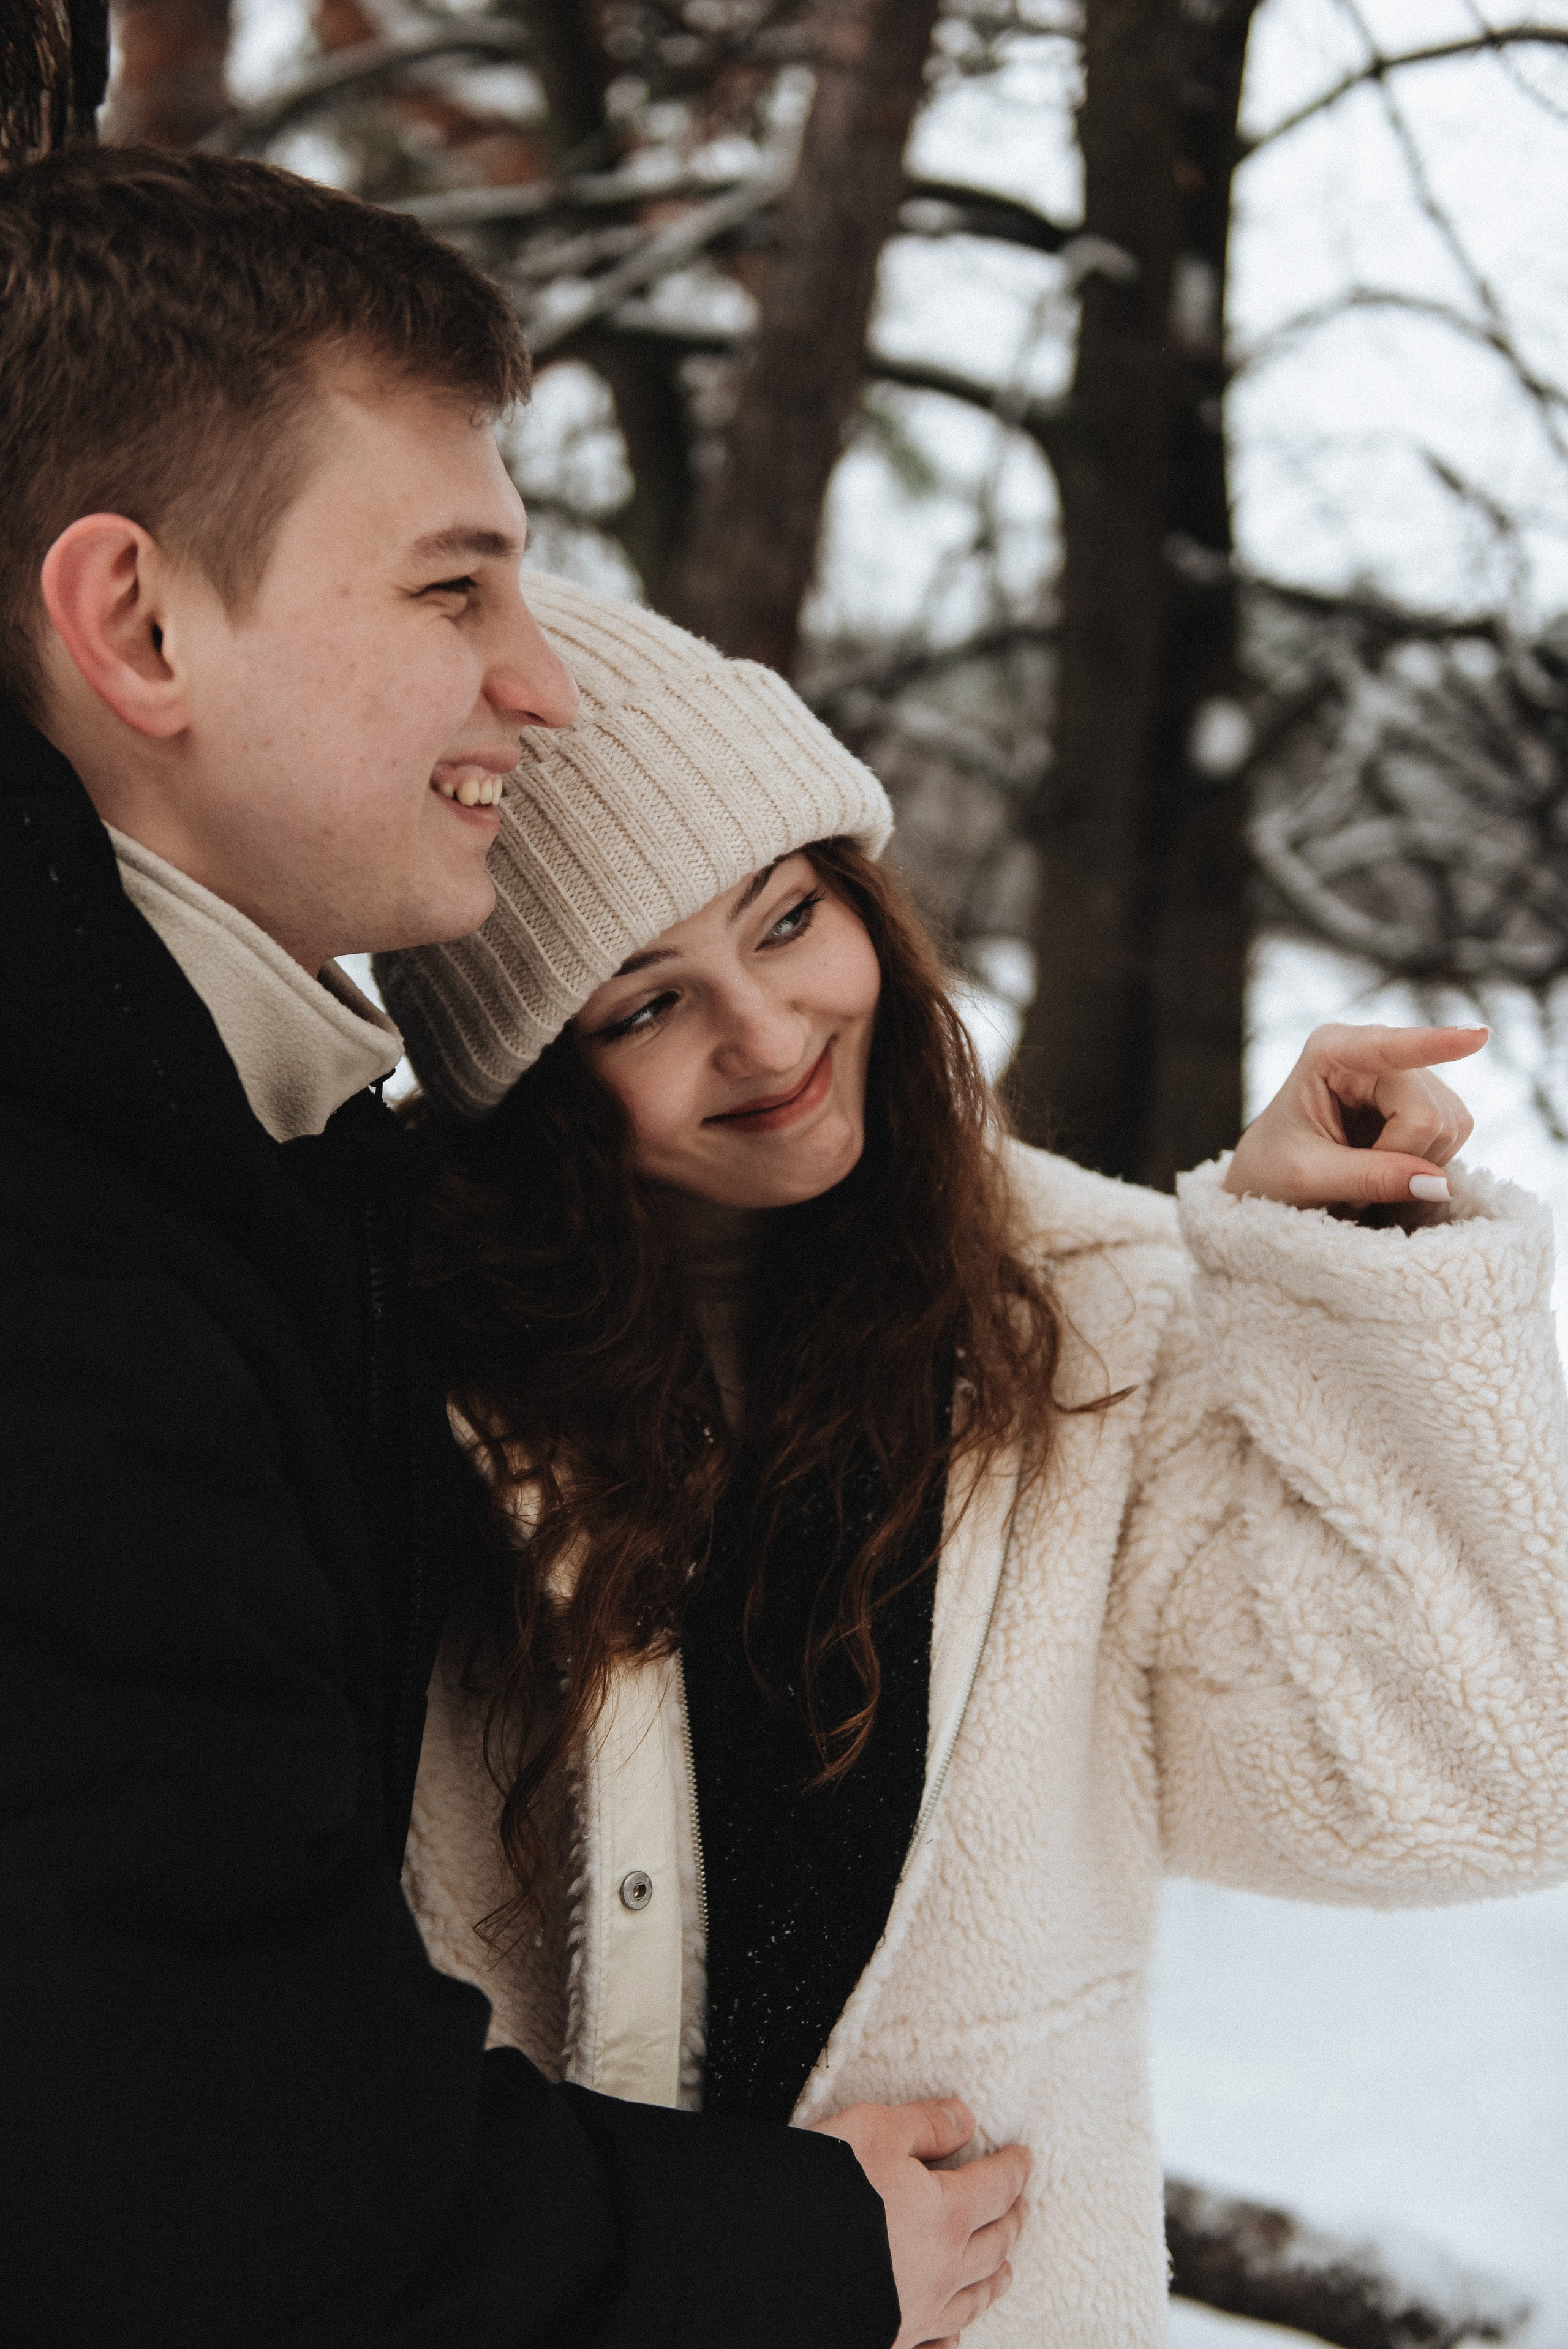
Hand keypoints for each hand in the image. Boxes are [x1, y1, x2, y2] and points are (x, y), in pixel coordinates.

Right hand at [808, 2097, 1029, 2346]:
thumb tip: (965, 2120)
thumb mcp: (872, 2131)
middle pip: (994, 2243)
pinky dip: (954, 2337)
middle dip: (1011, 2220)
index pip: (995, 2187)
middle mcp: (943, 2271)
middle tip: (1021, 2206)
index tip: (1024, 2159)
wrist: (773, 2266)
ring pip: (973, 2298)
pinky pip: (938, 2345)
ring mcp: (918, 2313)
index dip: (1013, 2169)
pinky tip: (954, 2336)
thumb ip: (923, 2125)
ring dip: (994, 2277)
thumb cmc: (824, 2190)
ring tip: (1004, 2267)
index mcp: (947, 2215)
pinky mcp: (890, 2339)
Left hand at [1224, 1022, 1485, 1209]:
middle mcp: (1375, 1048)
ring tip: (1363, 1168)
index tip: (1478, 1035)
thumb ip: (1369, 1178)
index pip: (1389, 1049)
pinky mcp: (1430, 1096)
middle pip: (1427, 1113)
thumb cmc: (1273, 1169)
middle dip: (1398, 1159)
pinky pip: (1456, 1134)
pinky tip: (1388, 1162)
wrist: (1270, 1177)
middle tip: (1350, 1179)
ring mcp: (1408, 1072)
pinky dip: (1426, 1163)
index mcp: (1331, 1051)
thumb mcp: (1307, 1177)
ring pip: (1450, 1125)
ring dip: (1413, 1164)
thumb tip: (1441, 1184)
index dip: (1434, 1044)